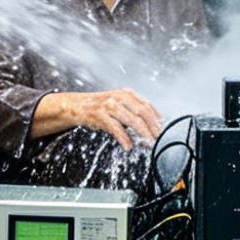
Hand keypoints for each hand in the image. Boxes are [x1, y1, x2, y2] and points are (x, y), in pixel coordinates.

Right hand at [37, 88, 163, 149]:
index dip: (156, 118)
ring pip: (132, 120)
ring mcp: (109, 105)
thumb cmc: (101, 107)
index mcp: (126, 94)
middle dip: (152, 127)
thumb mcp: (118, 103)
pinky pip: (116, 128)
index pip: (147, 105)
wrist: (77, 105)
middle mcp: (119, 97)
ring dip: (142, 133)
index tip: (162, 129)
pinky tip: (129, 146)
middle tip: (158, 138)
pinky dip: (124, 138)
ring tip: (148, 143)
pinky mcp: (100, 115)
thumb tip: (151, 125)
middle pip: (142, 112)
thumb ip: (133, 110)